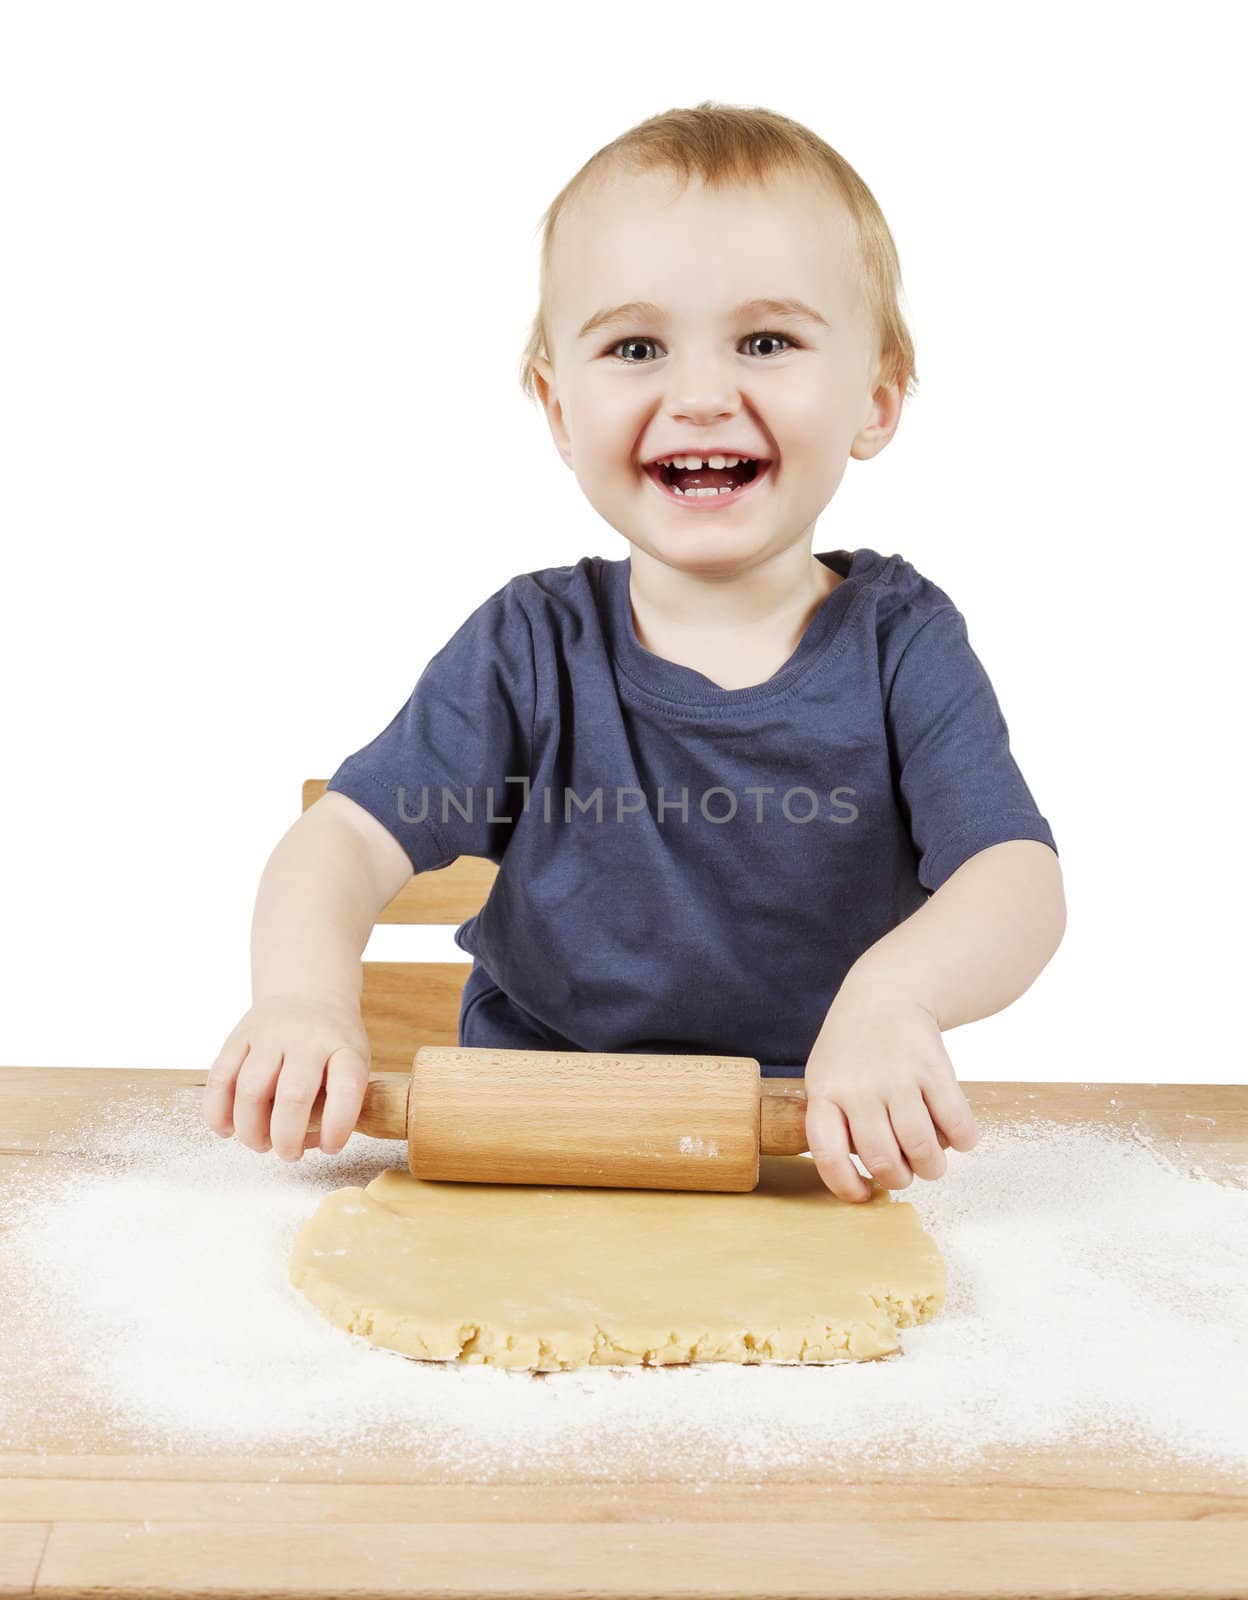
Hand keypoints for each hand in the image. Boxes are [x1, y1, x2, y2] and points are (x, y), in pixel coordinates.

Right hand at [202, 994, 371, 1161]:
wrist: (307, 992)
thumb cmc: (333, 1042)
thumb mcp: (353, 1063)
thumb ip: (338, 1104)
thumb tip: (311, 1143)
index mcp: (344, 1048)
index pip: (346, 1087)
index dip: (338, 1125)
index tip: (332, 1148)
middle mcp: (307, 1040)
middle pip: (293, 1095)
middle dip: (286, 1137)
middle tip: (288, 1154)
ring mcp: (270, 1037)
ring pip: (251, 1089)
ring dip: (251, 1129)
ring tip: (260, 1143)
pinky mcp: (238, 1038)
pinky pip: (220, 1078)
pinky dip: (217, 1112)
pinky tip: (227, 1129)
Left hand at [803, 979, 979, 1201]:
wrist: (887, 995)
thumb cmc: (853, 1051)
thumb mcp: (825, 1078)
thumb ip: (834, 1125)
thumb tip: (858, 1182)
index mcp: (825, 1093)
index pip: (827, 1153)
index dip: (846, 1186)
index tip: (863, 1195)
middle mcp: (860, 1087)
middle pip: (883, 1160)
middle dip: (899, 1179)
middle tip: (904, 1173)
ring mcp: (899, 1077)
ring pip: (922, 1149)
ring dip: (932, 1169)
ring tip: (930, 1163)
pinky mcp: (935, 1069)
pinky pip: (956, 1124)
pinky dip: (963, 1141)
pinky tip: (957, 1137)